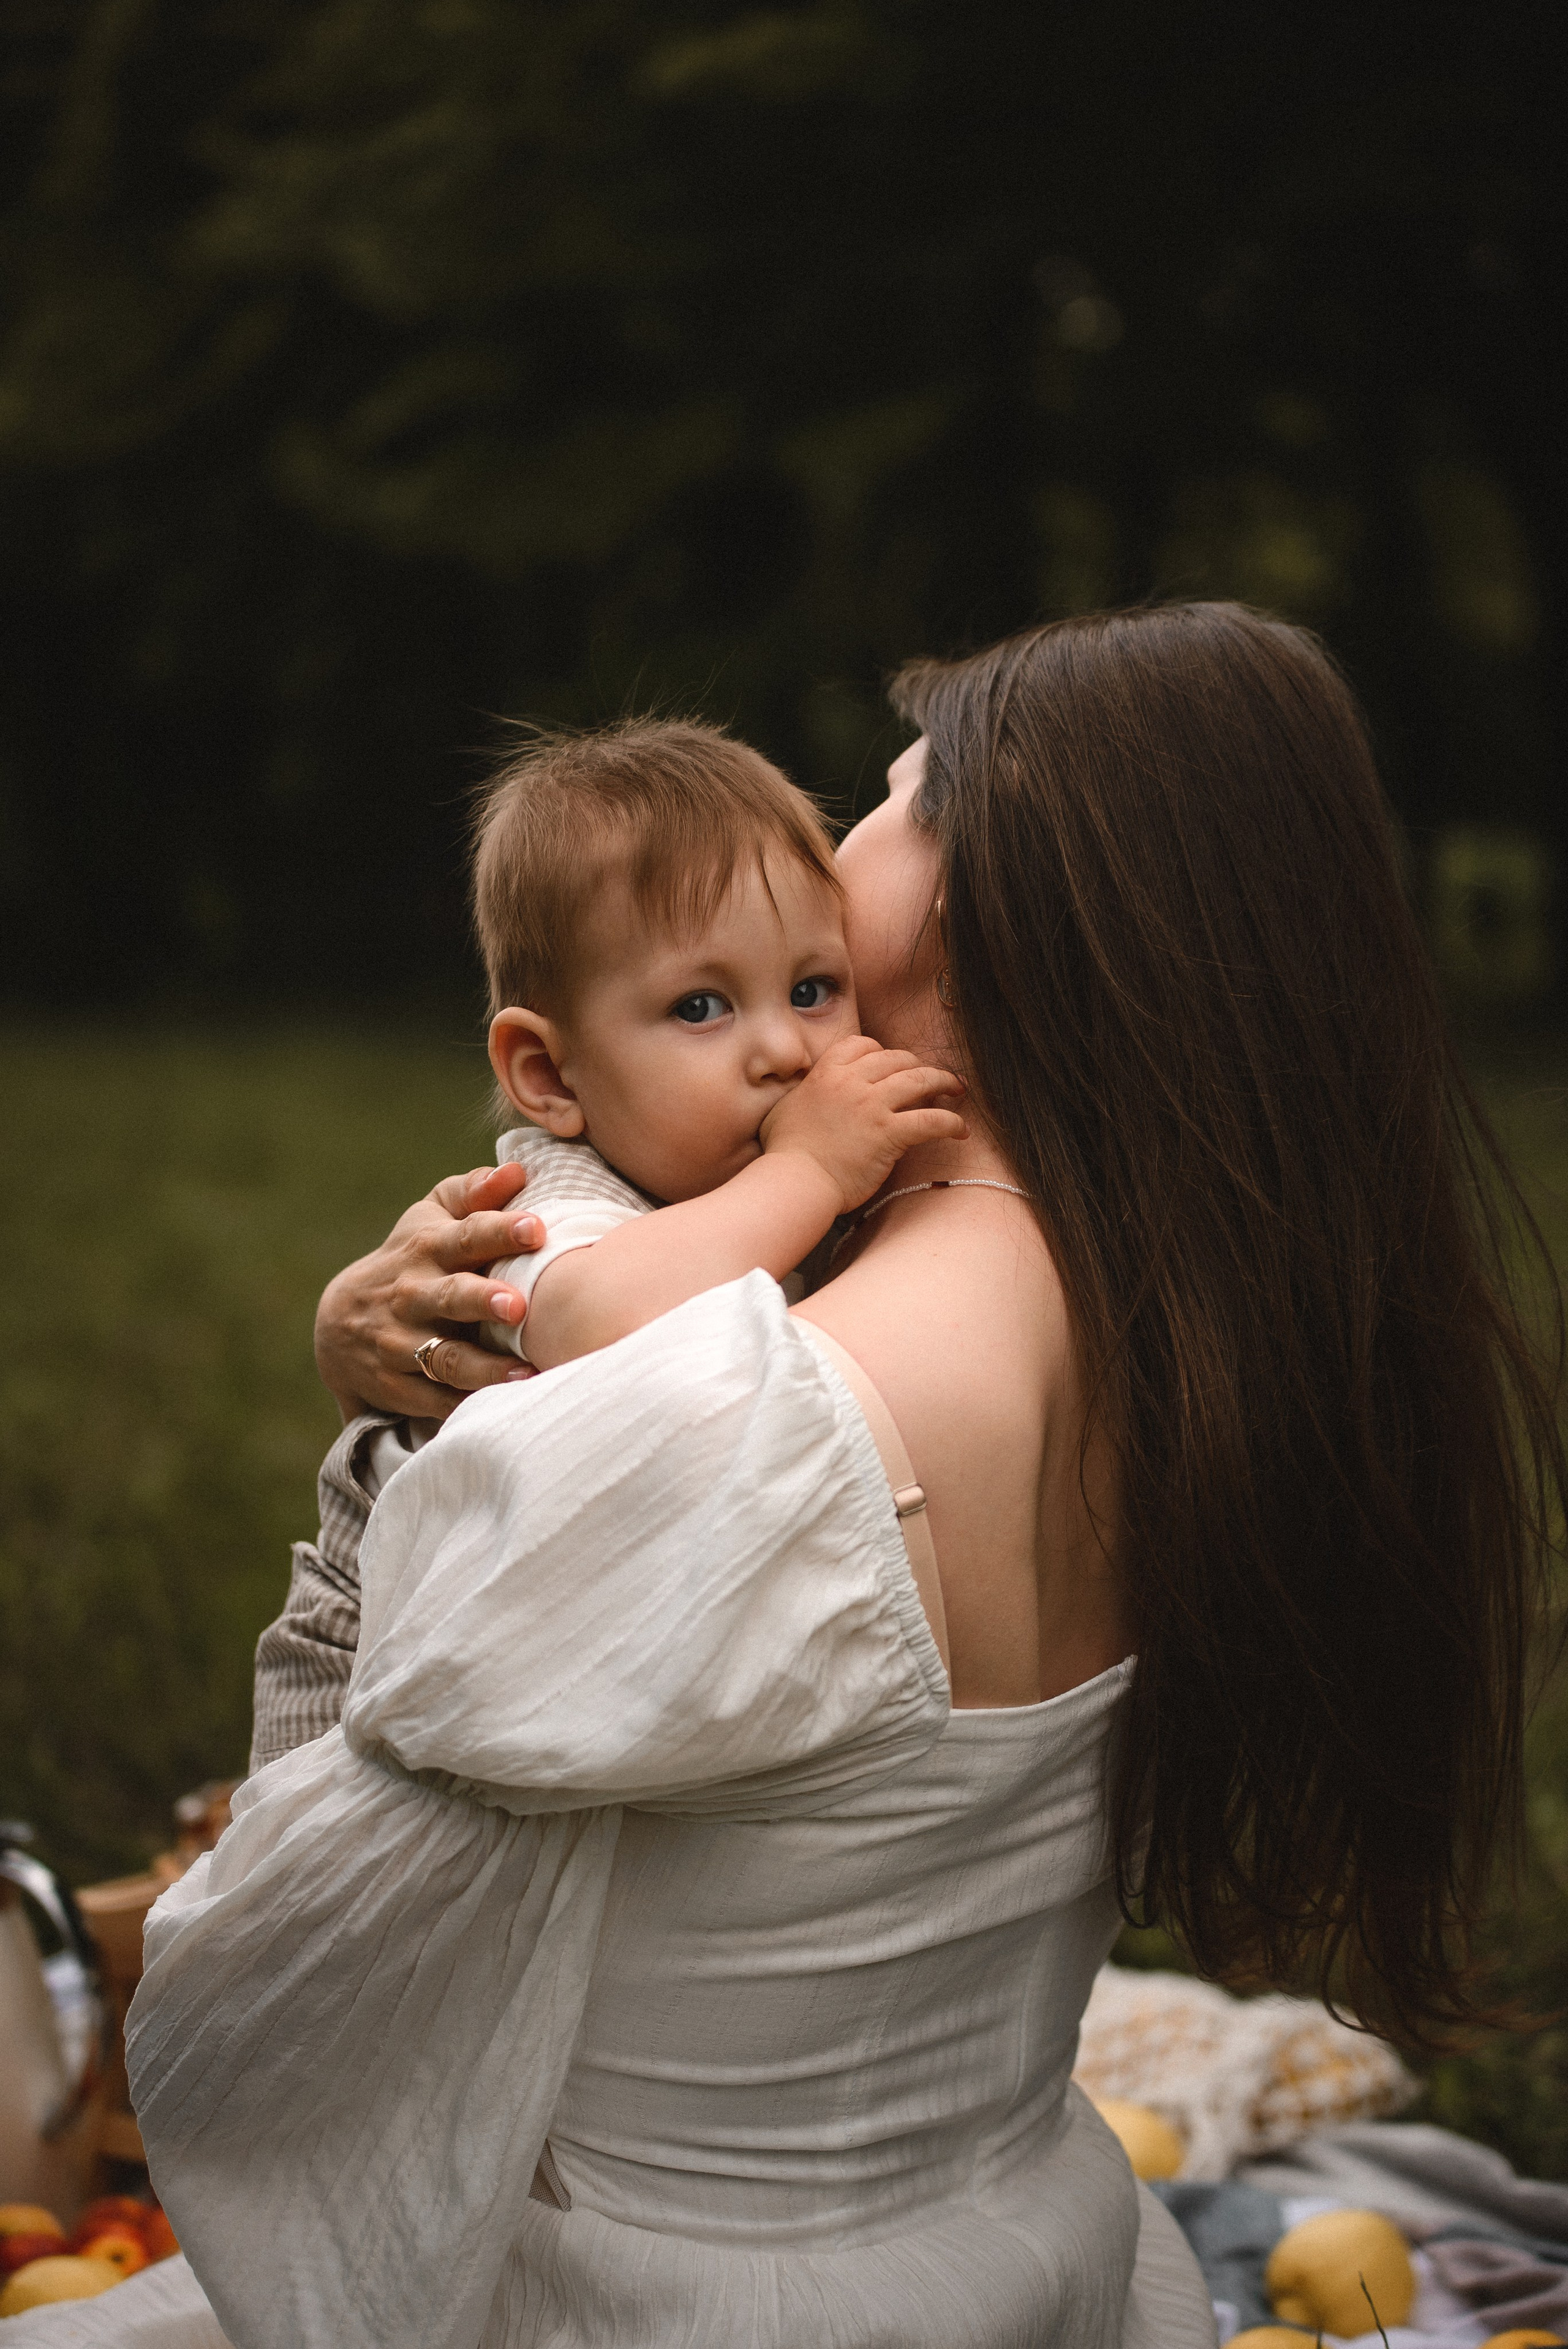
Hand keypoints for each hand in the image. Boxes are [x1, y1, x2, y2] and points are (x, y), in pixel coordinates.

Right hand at [314, 1162, 544, 1421]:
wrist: (340, 1322)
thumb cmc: (411, 1259)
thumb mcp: (430, 1219)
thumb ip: (472, 1194)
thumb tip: (517, 1170)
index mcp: (427, 1249)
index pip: (465, 1235)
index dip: (500, 1230)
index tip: (537, 1228)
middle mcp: (412, 1295)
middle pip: (449, 1297)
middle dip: (482, 1300)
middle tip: (518, 1306)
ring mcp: (401, 1343)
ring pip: (443, 1357)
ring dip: (483, 1367)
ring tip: (524, 1372)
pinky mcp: (397, 1386)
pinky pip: (434, 1400)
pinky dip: (465, 1406)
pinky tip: (502, 1409)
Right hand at [758, 1035, 966, 1213]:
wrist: (794, 1181)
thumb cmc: (785, 1153)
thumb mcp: (785, 1109)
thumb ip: (804, 1094)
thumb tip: (808, 1094)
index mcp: (827, 1073)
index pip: (863, 1045)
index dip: (883, 1052)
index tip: (893, 1065)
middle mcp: (851, 1082)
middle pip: (897, 1059)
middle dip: (918, 1065)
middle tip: (933, 1078)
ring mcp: (872, 1106)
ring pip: (920, 1080)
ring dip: (944, 1081)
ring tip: (957, 1090)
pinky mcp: (888, 1134)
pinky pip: (931, 1120)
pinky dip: (951, 1123)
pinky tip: (961, 1130)